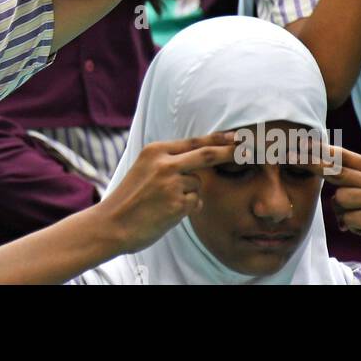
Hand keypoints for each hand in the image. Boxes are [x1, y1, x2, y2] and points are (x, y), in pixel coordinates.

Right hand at [93, 132, 237, 254]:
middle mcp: (165, 163)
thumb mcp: (144, 169)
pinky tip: (167, 212)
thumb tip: (198, 159)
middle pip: (207, 154)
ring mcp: (172, 183)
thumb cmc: (129, 198)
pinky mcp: (177, 204)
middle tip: (248, 149)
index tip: (236, 136)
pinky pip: (195, 202)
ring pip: (199, 184)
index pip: (194, 141)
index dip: (218, 139)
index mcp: (155, 151)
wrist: (112, 224)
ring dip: (190, 193)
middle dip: (230, 151)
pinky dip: (187, 208)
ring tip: (166, 202)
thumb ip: (168, 161)